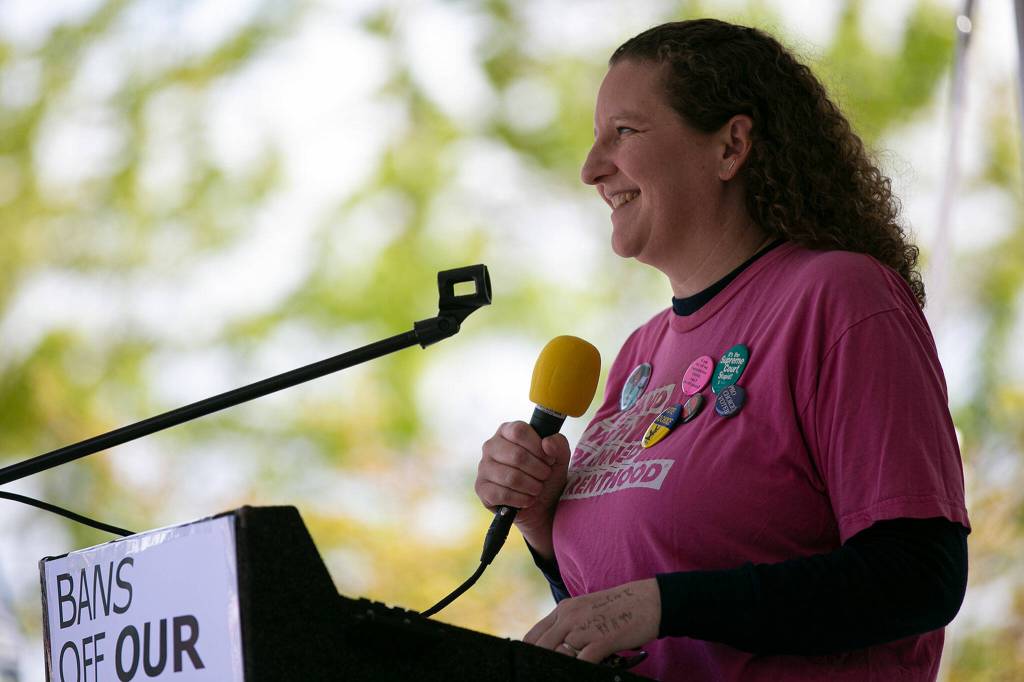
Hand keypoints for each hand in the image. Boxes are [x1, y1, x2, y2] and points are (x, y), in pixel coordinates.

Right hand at [474, 421, 570, 553]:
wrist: (541, 504)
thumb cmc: (546, 474)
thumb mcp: (559, 457)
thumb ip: (558, 444)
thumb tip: (547, 443)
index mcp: (507, 431)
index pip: (519, 431)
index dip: (538, 447)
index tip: (549, 459)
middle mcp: (491, 446)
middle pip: (517, 455)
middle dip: (538, 470)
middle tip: (545, 476)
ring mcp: (484, 467)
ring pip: (511, 477)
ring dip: (532, 487)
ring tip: (537, 488)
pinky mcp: (481, 488)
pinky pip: (502, 494)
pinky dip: (521, 499)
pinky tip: (527, 499)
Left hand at [523, 579, 660, 664]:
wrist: (648, 601)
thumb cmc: (619, 609)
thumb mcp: (586, 611)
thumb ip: (569, 626)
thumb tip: (557, 649)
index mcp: (564, 609)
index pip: (533, 636)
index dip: (529, 654)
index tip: (531, 666)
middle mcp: (569, 616)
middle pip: (541, 647)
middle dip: (542, 664)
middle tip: (545, 674)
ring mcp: (584, 628)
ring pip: (558, 654)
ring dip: (562, 667)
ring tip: (565, 673)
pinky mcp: (601, 640)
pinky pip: (581, 661)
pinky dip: (579, 670)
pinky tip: (583, 673)